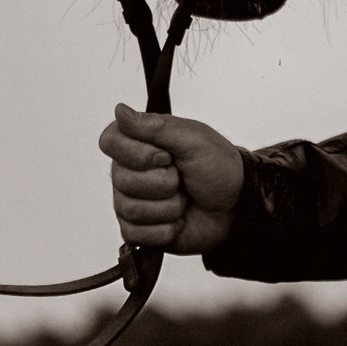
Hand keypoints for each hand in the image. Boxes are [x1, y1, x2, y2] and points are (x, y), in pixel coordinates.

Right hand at [99, 105, 244, 254]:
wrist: (236, 205)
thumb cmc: (217, 167)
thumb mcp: (192, 139)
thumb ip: (155, 126)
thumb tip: (119, 110)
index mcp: (138, 142)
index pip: (110, 142)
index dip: (137, 153)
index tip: (166, 156)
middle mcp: (128, 171)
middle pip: (122, 180)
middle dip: (164, 183)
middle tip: (183, 178)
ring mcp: (131, 201)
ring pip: (132, 210)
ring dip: (169, 207)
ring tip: (184, 199)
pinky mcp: (139, 230)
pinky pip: (136, 234)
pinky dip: (166, 230)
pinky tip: (179, 220)